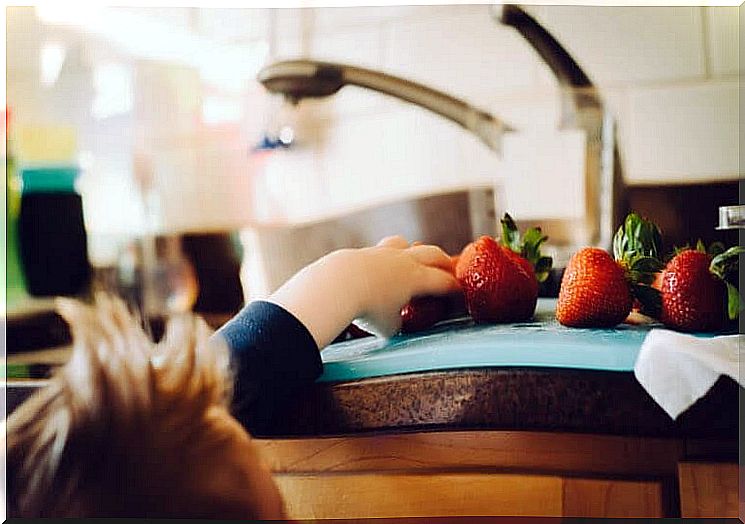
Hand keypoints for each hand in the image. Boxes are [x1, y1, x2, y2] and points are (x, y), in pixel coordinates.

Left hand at [267, 236, 458, 347]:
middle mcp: (404, 261)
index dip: (455, 290)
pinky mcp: (362, 253)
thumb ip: (396, 323)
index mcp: (418, 278)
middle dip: (443, 263)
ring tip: (412, 261)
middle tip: (448, 271)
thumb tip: (393, 321)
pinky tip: (379, 268)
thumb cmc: (367, 308)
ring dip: (412, 251)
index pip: (445, 282)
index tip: (460, 295)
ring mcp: (382, 253)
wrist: (338, 284)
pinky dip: (385, 259)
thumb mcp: (388, 326)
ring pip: (404, 244)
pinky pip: (380, 251)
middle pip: (433, 254)